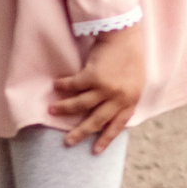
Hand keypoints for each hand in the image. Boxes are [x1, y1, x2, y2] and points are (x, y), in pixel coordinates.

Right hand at [51, 23, 144, 152]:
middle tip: (67, 142)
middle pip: (96, 121)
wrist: (125, 35)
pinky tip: (56, 85)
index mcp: (131, 100)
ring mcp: (106, 88)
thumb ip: (124, 98)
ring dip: (64, 109)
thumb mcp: (134, 82)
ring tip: (52, 110)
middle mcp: (119, 97)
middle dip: (80, 133)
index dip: (105, 139)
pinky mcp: (92, 76)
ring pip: (80, 105)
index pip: (117, 125)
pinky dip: (63, 86)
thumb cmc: (129, 57)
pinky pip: (73, 86)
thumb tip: (109, 114)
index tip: (95, 152)